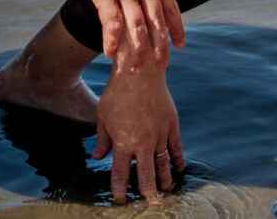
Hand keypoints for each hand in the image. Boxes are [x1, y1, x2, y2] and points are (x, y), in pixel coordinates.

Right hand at [63, 0, 184, 69]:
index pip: (171, 8)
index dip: (176, 29)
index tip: (180, 45)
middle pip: (156, 23)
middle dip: (160, 48)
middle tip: (161, 66)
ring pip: (136, 29)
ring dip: (137, 52)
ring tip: (136, 70)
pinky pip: (112, 24)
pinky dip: (112, 42)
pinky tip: (111, 54)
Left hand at [92, 58, 184, 202]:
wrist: (139, 72)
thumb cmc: (117, 93)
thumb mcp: (102, 117)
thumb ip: (102, 139)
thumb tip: (97, 157)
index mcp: (123, 142)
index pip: (121, 174)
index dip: (119, 190)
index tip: (119, 200)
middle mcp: (142, 143)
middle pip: (146, 176)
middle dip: (148, 193)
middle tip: (150, 203)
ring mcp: (159, 135)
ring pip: (163, 165)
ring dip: (164, 180)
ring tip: (165, 190)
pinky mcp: (171, 125)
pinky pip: (176, 148)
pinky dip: (178, 160)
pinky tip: (178, 168)